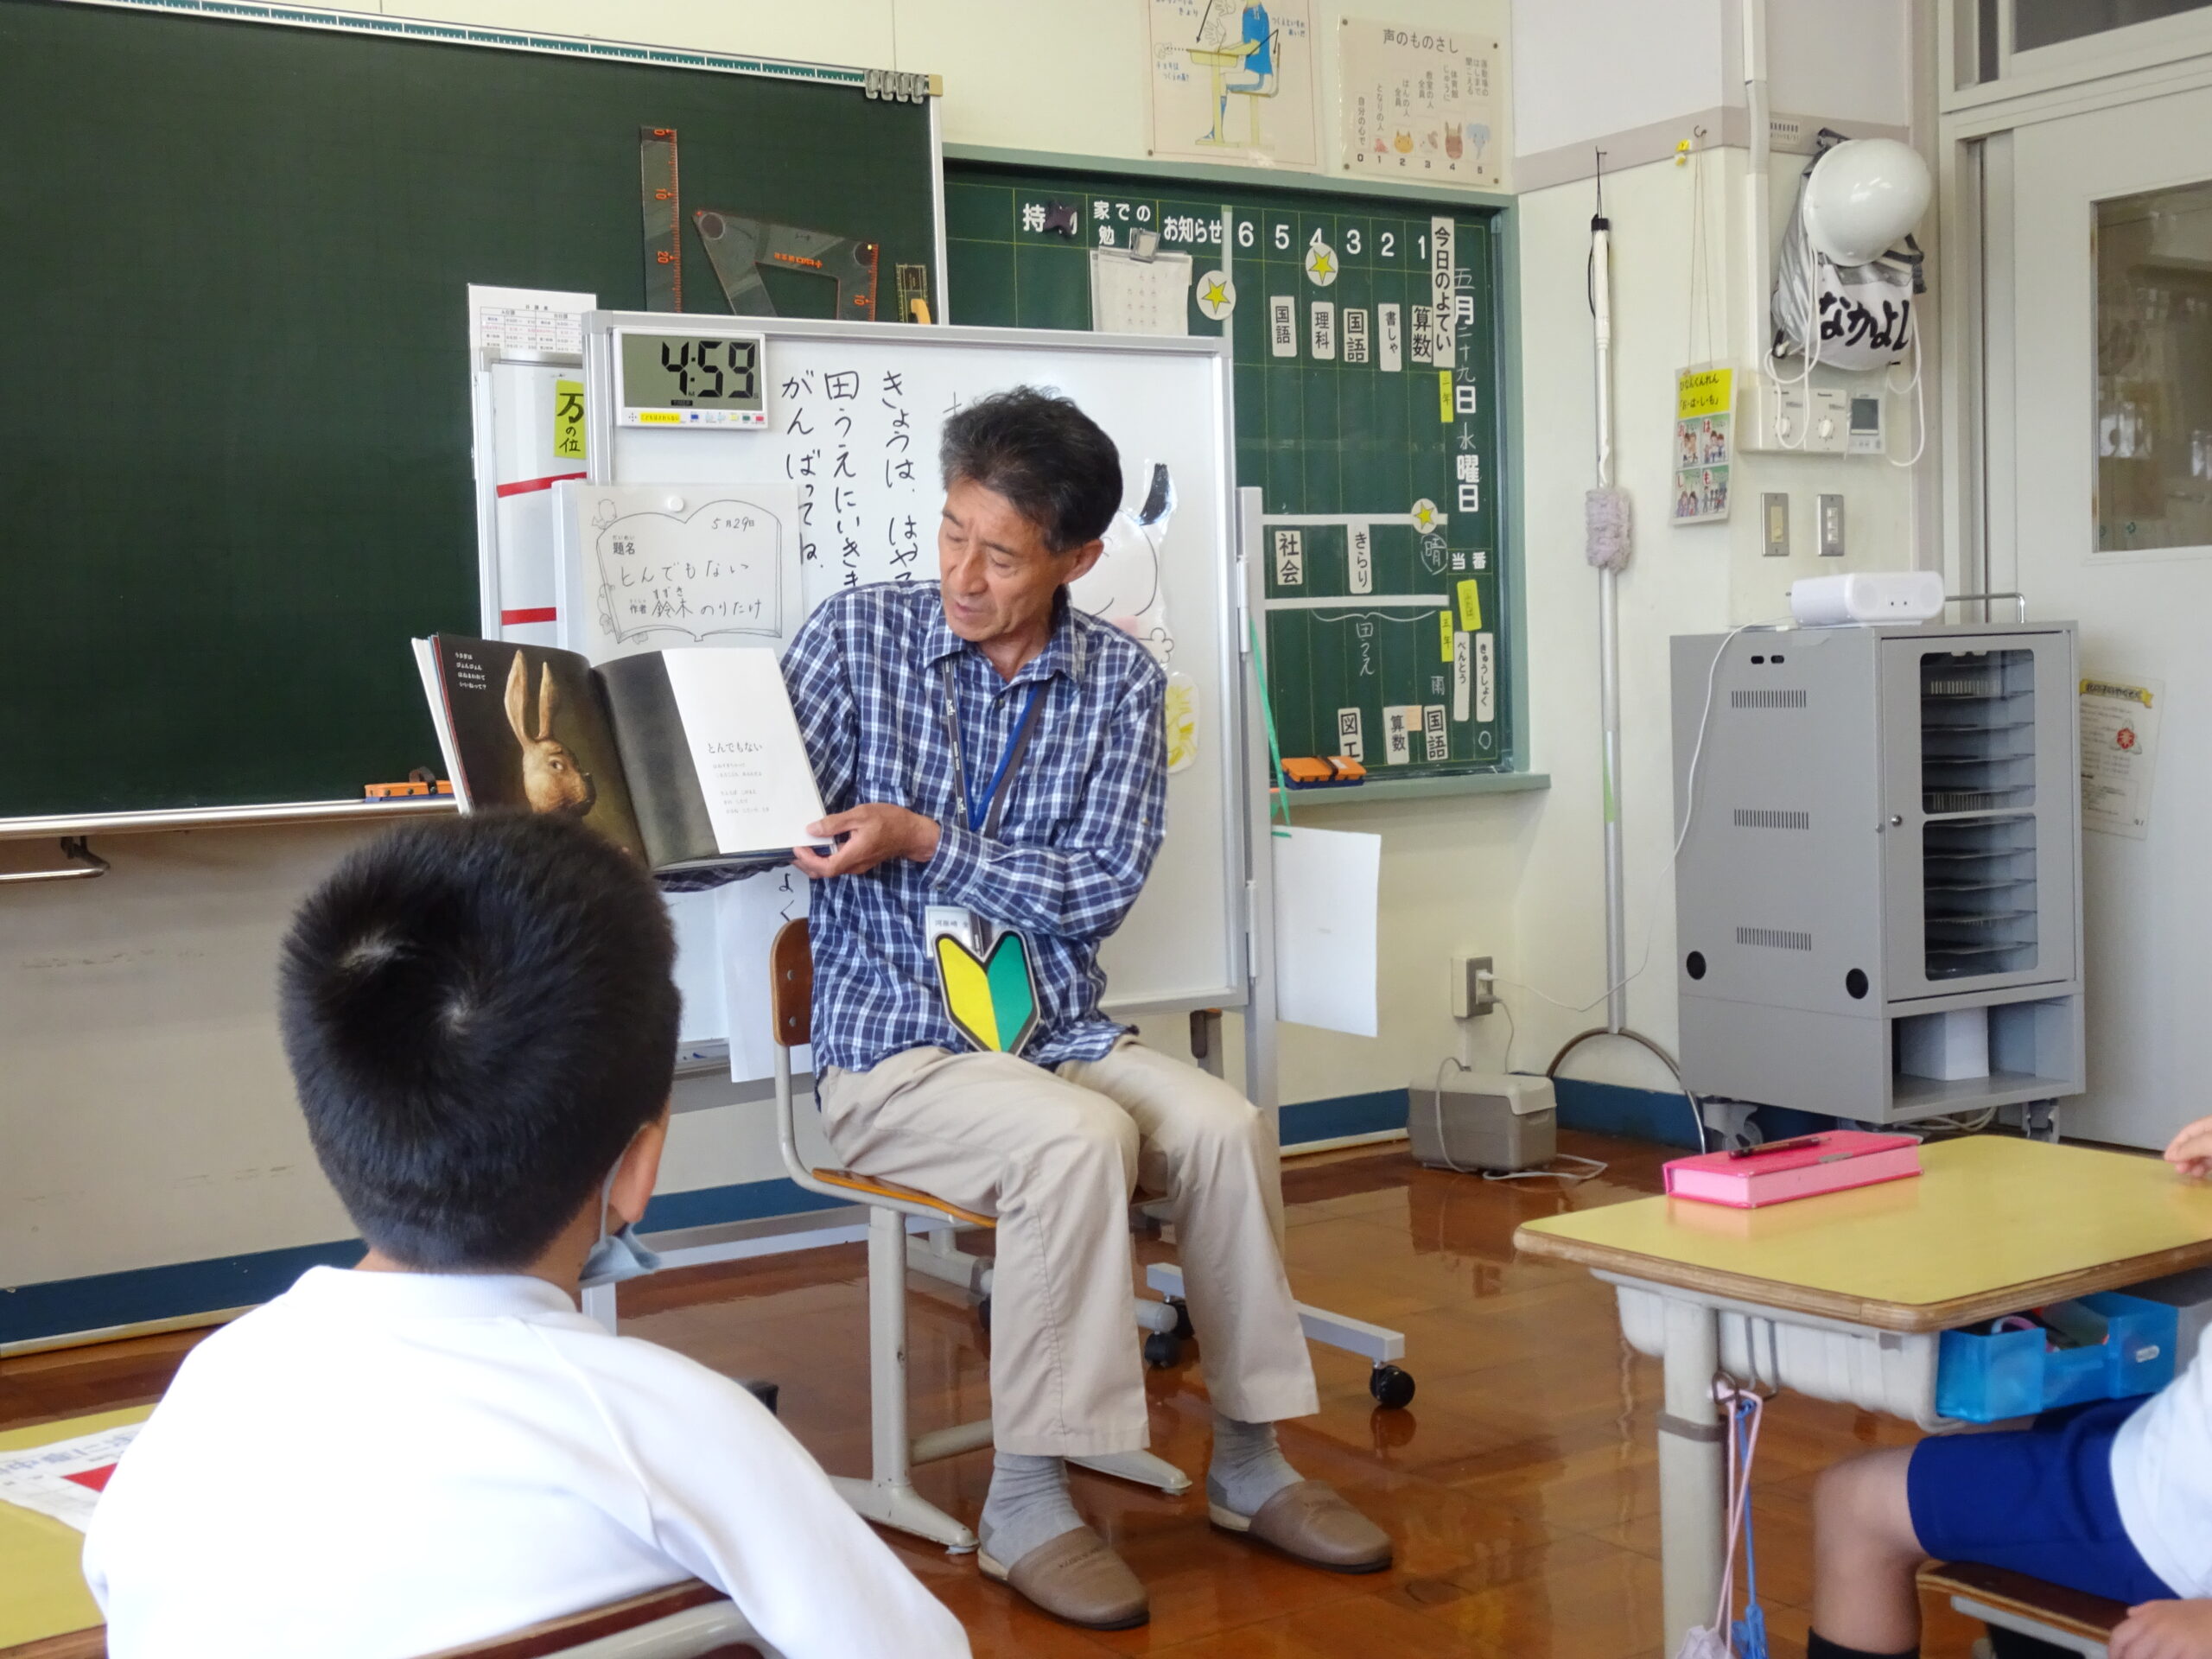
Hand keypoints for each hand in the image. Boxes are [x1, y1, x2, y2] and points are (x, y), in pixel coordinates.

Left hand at [792, 804, 940, 879]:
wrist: (912, 833)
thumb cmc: (890, 821)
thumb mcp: (861, 815)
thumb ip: (835, 824)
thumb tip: (812, 830)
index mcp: (854, 855)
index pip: (825, 867)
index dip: (807, 860)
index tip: (797, 847)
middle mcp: (854, 866)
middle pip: (824, 872)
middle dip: (805, 863)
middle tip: (792, 849)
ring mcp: (858, 866)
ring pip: (830, 870)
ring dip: (814, 861)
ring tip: (802, 847)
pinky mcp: (860, 862)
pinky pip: (838, 864)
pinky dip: (825, 858)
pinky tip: (820, 845)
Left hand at [2112, 1599, 2211, 1658]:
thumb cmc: (2196, 1612)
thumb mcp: (2167, 1606)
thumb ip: (2145, 1611)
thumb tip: (2128, 1614)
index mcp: (2147, 1617)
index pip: (2119, 1635)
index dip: (2113, 1651)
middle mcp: (2157, 1629)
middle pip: (2132, 1654)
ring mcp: (2174, 1643)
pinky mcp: (2191, 1654)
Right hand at [2166, 1117, 2211, 1179]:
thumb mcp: (2208, 1143)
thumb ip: (2190, 1148)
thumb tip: (2169, 1155)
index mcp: (2210, 1122)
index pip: (2188, 1131)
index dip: (2176, 1144)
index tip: (2167, 1160)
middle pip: (2196, 1142)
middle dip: (2185, 1156)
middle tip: (2179, 1170)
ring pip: (2205, 1152)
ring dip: (2194, 1163)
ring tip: (2189, 1174)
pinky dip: (2205, 1167)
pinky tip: (2200, 1173)